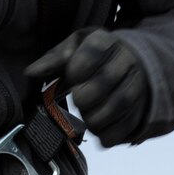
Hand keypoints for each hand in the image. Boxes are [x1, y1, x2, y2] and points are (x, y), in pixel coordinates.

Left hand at [26, 28, 149, 145]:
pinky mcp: (142, 108)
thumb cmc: (95, 57)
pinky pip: (126, 126)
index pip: (94, 50)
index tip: (71, 77)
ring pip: (119, 104)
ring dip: (96, 116)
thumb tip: (30, 72)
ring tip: (87, 114)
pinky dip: (109, 133)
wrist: (133, 64)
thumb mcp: (75, 49)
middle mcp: (127, 61)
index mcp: (106, 41)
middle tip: (78, 99)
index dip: (79, 67)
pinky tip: (100, 127)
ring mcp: (139, 85)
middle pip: (107, 79)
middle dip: (87, 95)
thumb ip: (54, 58)